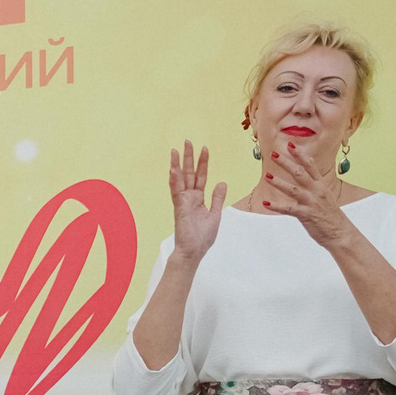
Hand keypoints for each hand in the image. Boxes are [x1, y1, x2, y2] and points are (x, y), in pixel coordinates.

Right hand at [166, 141, 225, 260]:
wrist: (193, 252)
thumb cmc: (202, 237)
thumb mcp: (215, 215)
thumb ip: (217, 198)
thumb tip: (222, 183)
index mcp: (198, 199)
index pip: (201, 177)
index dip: (203, 163)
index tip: (204, 148)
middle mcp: (189, 198)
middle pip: (189, 174)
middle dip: (188, 158)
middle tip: (187, 142)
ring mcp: (183, 202)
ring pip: (180, 179)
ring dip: (177, 165)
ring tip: (175, 151)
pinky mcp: (179, 208)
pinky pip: (176, 192)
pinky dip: (174, 181)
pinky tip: (173, 170)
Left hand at [260, 137, 351, 250]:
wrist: (340, 233)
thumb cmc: (330, 215)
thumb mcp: (324, 196)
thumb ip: (314, 184)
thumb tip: (306, 171)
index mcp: (321, 185)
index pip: (310, 166)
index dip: (300, 155)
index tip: (291, 145)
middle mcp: (316, 191)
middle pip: (300, 173)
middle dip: (286, 162)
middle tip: (273, 153)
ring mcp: (311, 202)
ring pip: (293, 189)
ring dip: (279, 182)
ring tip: (267, 176)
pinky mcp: (306, 215)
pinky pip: (289, 209)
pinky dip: (277, 206)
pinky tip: (266, 204)